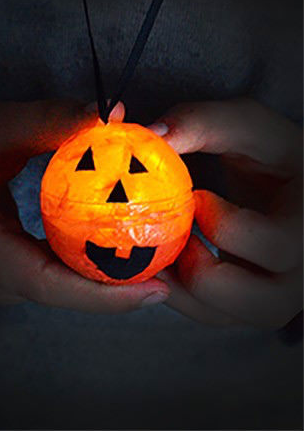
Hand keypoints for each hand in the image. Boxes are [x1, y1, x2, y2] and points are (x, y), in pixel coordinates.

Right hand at [0, 100, 171, 311]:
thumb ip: (55, 122)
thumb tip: (118, 117)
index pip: (45, 284)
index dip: (104, 294)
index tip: (157, 289)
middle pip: (51, 292)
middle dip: (109, 288)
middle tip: (165, 267)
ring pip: (46, 289)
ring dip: (92, 279)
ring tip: (144, 261)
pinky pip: (36, 277)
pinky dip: (71, 266)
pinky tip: (104, 250)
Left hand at [149, 98, 301, 327]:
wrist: (283, 188)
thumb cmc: (268, 154)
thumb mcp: (247, 127)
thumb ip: (202, 122)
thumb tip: (151, 134)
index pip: (276, 246)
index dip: (225, 225)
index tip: (197, 196)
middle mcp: (303, 274)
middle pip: (257, 303)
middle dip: (201, 270)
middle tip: (180, 235)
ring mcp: (278, 297)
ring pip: (223, 316)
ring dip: (180, 285)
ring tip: (166, 245)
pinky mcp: (246, 306)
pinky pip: (205, 314)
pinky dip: (173, 291)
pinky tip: (159, 257)